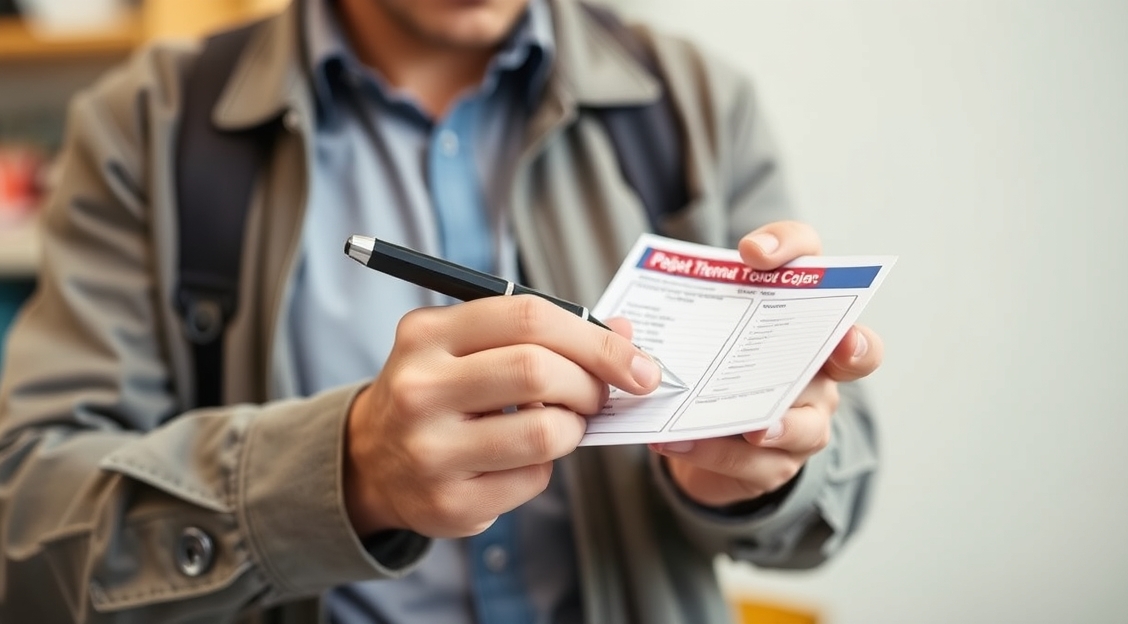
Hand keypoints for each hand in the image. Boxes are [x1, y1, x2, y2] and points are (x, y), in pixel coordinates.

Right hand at [343, 295, 660, 537]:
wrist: (372, 459)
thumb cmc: (441, 388)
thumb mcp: (469, 344)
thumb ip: (543, 332)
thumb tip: (625, 334)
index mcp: (427, 334)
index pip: (528, 317)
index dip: (596, 339)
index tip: (637, 363)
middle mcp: (420, 389)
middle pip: (537, 371)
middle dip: (590, 384)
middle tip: (600, 395)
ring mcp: (430, 450)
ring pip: (544, 433)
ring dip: (573, 428)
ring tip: (561, 424)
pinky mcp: (447, 503)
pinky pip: (534, 479)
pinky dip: (547, 466)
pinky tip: (522, 458)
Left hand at [650, 221, 884, 506]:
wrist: (697, 430)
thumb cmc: (705, 362)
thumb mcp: (689, 329)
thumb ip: (673, 313)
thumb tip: (636, 316)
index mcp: (793, 312)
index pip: (809, 260)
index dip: (791, 248)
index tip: (752, 253)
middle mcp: (815, 364)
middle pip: (857, 350)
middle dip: (855, 347)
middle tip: (840, 346)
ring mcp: (805, 416)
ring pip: (810, 423)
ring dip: (779, 424)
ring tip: (750, 425)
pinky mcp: (776, 463)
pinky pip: (757, 463)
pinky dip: (717, 452)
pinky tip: (677, 439)